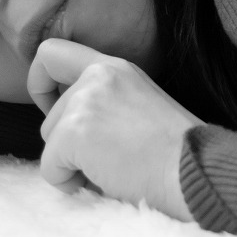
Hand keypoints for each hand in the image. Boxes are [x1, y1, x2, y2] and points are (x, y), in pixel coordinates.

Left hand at [27, 38, 198, 221]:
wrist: (195, 172)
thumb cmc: (177, 153)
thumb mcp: (141, 104)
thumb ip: (108, 100)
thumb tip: (72, 123)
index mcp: (115, 67)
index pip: (52, 52)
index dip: (41, 82)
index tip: (55, 107)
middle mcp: (98, 76)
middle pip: (49, 114)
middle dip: (68, 143)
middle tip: (106, 155)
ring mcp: (84, 103)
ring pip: (49, 141)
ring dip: (73, 163)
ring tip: (114, 167)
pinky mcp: (74, 133)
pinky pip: (49, 169)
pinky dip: (70, 183)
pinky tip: (106, 180)